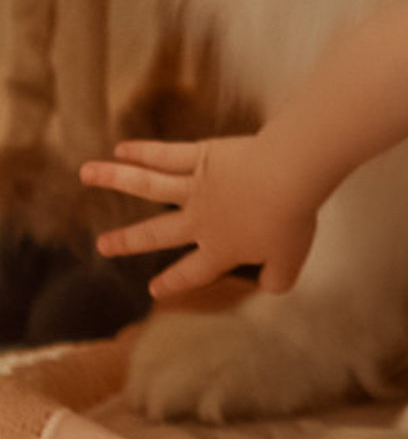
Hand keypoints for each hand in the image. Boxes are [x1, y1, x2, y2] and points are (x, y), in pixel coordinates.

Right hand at [81, 135, 321, 300]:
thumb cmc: (292, 219)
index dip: (175, 282)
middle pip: (156, 232)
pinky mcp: (203, 157)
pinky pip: (167, 154)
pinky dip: (143, 151)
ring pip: (147, 184)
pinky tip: (121, 148)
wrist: (288, 177)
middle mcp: (199, 220)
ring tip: (85, 173)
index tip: (154, 289)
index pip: (193, 271)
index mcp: (221, 248)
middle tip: (102, 245)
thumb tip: (271, 287)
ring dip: (114, 178)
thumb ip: (278, 278)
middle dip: (128, 240)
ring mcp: (196, 188)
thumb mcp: (290, 260)